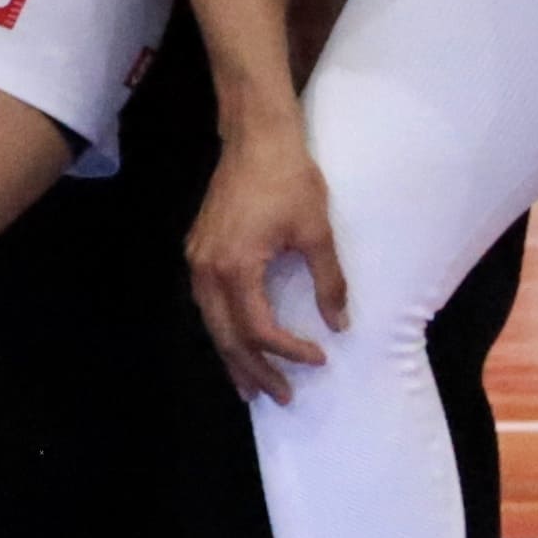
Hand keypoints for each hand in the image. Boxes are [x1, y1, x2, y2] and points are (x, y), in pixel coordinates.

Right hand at [185, 118, 349, 402]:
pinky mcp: (198, 249)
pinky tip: (236, 338)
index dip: (288, 351)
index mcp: (235, 268)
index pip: (259, 329)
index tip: (319, 359)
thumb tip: (339, 325)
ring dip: (233, 355)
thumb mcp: (317, 233)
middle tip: (279, 398)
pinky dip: (223, 328)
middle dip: (253, 370)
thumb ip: (328, 283)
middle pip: (226, 336)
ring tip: (251, 384)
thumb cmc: (289, 181)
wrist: (256, 139)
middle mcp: (208, 270)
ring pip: (211, 322)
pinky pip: (206, 303)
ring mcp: (198, 259)